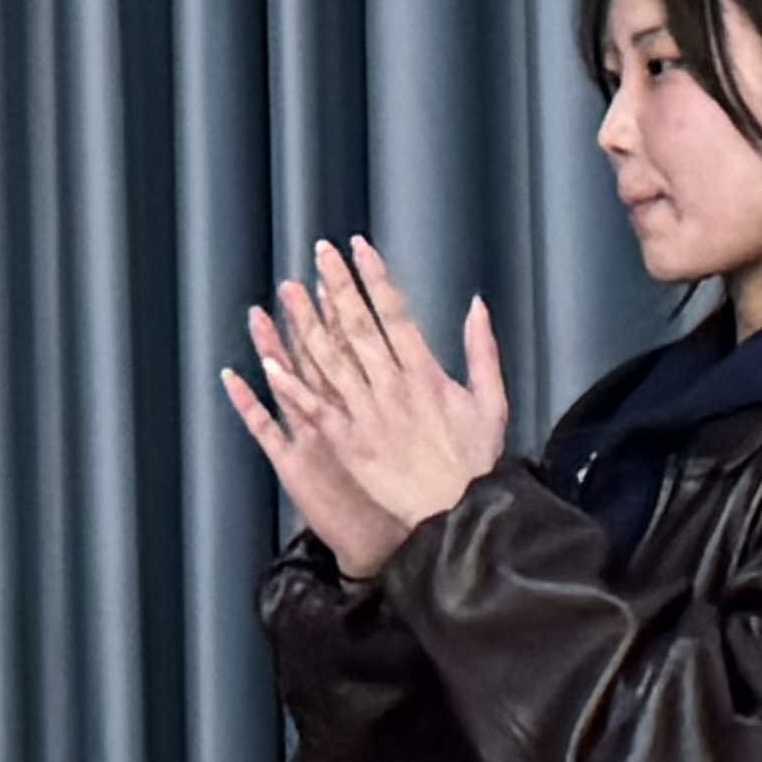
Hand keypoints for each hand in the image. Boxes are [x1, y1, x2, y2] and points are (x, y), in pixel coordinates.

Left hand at [229, 236, 509, 574]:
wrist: (457, 511)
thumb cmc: (474, 460)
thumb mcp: (492, 399)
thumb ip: (482, 349)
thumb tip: (477, 305)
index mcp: (425, 373)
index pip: (395, 312)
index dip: (374, 278)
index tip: (358, 250)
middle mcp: (392, 387)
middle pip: (357, 325)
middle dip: (336, 286)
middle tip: (318, 253)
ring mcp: (366, 414)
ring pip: (329, 359)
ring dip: (306, 323)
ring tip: (287, 292)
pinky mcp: (346, 443)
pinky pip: (314, 409)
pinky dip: (291, 386)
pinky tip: (269, 364)